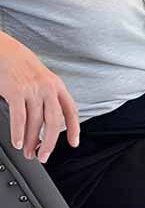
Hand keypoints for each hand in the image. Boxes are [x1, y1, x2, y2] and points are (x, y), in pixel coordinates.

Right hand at [0, 32, 78, 162]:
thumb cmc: (24, 67)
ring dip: (32, 141)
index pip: (71, 111)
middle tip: (44, 156)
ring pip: (35, 122)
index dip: (74, 128)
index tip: (74, 143)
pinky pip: (19, 117)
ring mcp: (32, 90)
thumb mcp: (44, 80)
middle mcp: (48, 89)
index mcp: (58, 87)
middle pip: (54, 121)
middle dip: (50, 142)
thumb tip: (48, 124)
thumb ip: (48, 99)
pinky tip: (18, 142)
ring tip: (28, 152)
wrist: (7, 51)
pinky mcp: (16, 92)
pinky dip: (18, 132)